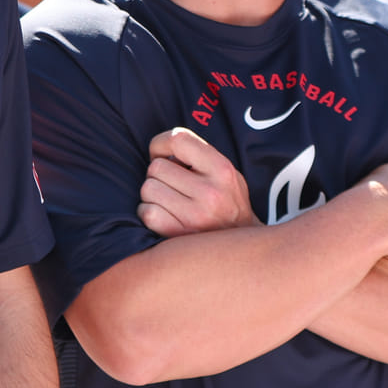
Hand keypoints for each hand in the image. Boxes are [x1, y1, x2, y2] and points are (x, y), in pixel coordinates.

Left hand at [138, 128, 256, 236]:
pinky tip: (166, 215)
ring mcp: (194, 216)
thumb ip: (199, 156)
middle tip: (172, 185)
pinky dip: (149, 212)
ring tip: (171, 201)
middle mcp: (210, 192)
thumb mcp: (227, 174)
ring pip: (148, 188)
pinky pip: (146, 212)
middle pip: (156, 167)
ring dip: (153, 194)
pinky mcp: (177, 235)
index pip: (178, 139)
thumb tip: (160, 150)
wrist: (241, 249)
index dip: (161, 144)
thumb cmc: (227, 204)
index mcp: (222, 170)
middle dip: (159, 174)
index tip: (160, 154)